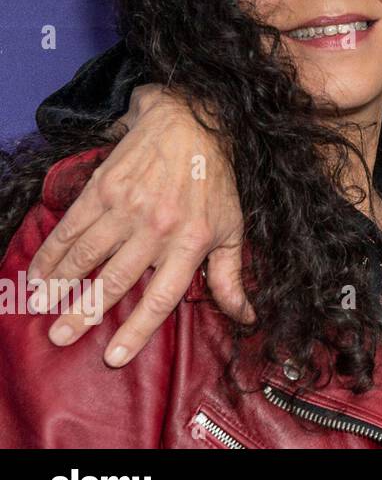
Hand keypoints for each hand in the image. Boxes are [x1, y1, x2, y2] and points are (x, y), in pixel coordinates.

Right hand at [28, 84, 250, 365]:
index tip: (114, 356)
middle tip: (61, 337)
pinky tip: (38, 271)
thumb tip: (245, 316)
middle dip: (83, 313)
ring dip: (60, 285)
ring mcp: (126, 207)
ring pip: (86, 255)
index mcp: (191, 242)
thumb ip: (230, 276)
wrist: (192, 123)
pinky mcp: (103, 189)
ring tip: (42, 309)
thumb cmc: (215, 182)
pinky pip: (72, 227)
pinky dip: (52, 251)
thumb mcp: (233, 229)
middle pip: (114, 281)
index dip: (137, 329)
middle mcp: (156, 228)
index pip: (160, 296)